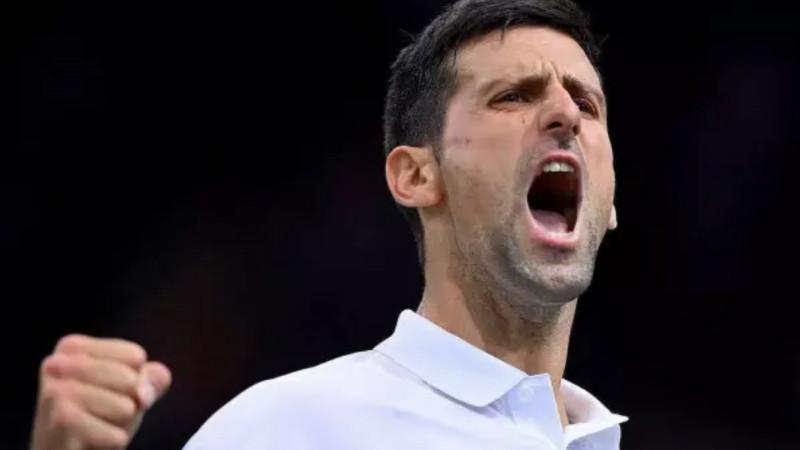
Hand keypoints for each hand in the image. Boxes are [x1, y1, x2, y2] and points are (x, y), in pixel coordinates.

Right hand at [30, 334, 171, 449]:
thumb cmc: (95, 413)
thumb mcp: (128, 387)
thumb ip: (151, 377)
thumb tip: (149, 386)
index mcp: (72, 346)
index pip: (135, 356)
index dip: (136, 379)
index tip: (109, 390)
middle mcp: (57, 363)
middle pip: (130, 380)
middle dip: (130, 402)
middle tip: (104, 412)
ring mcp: (54, 392)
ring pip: (125, 407)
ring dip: (121, 423)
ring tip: (98, 424)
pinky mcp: (60, 422)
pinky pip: (115, 435)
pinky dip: (114, 440)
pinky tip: (97, 440)